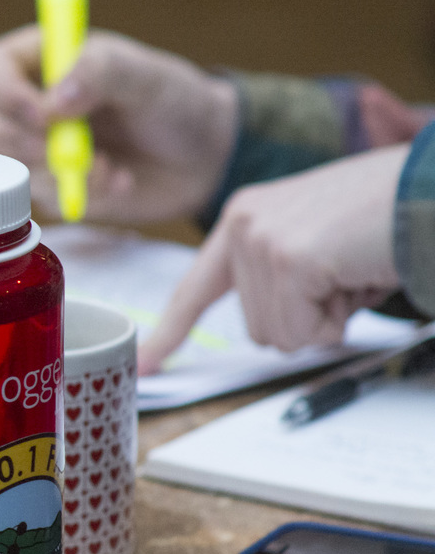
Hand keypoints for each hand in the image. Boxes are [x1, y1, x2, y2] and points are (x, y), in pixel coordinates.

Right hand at [0, 26, 238, 221]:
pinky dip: (78, 194)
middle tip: (62, 147)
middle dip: (17, 140)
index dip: (4, 93)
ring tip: (108, 165)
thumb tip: (54, 100)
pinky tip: (115, 180)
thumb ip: (100, 72)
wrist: (203, 157)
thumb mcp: (145, 75)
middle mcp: (26, 101)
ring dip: (57, 170)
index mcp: (40, 58)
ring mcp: (32, 146)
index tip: (44, 114)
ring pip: (3, 163)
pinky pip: (37, 198)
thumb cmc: (173, 101)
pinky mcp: (47, 186)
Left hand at [139, 144, 408, 372]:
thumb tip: (273, 330)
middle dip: (309, 317)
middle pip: (257, 328)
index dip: (172, 331)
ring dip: (328, 317)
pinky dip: (341, 317)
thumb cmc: (386, 215)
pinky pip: (306, 331)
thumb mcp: (314, 240)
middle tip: (344, 274)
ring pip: (281, 335)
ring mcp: (262, 242)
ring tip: (353, 269)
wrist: (431, 189)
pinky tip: (357, 275)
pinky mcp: (288, 261)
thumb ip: (278, 274)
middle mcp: (243, 224)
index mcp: (244, 218)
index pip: (197, 287)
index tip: (147, 363)